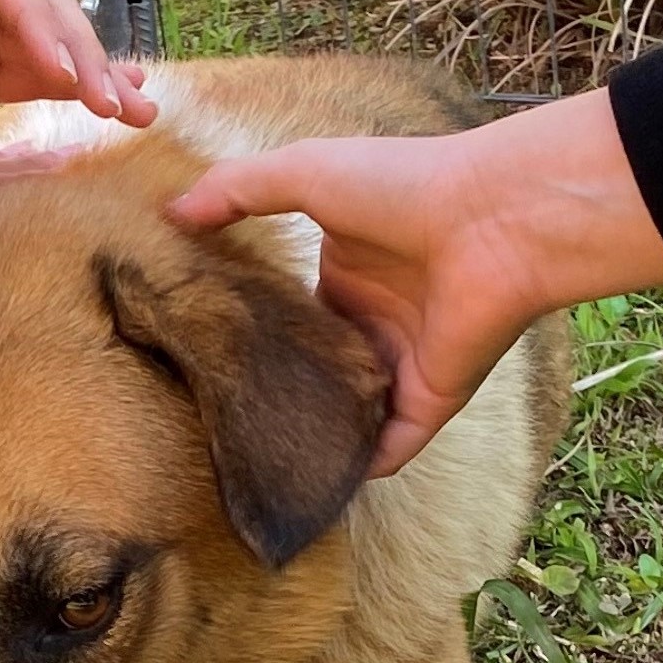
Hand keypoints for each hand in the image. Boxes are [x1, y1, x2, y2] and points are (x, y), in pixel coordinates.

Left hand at [0, 0, 153, 189]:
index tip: (64, 70)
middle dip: (80, 51)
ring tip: (137, 112)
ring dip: (94, 73)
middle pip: (36, 7)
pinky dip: (73, 91)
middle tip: (114, 100)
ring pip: (46, 44)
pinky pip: (31, 78)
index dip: (39, 20)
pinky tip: (115, 107)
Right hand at [165, 89, 662, 475]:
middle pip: (318, 371)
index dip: (252, 332)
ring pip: (351, 416)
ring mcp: (404, 363)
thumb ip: (235, 191)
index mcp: (347, 271)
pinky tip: (318, 490)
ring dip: (316, 438)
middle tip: (215, 423)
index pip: (291, 314)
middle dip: (280, 395)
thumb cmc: (403, 184)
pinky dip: (362, 470)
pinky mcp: (430, 400)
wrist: (493, 217)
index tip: (200, 354)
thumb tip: (169, 214)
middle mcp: (375, 321)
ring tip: (256, 466)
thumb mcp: (302, 172)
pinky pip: (392, 448)